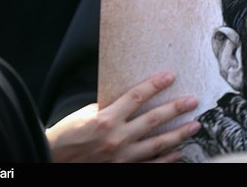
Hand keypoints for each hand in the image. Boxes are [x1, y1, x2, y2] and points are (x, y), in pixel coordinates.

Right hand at [46, 72, 200, 162]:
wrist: (51, 160)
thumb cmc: (67, 135)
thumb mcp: (86, 114)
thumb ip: (110, 108)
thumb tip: (132, 100)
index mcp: (106, 119)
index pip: (136, 97)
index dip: (155, 85)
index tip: (170, 76)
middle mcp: (116, 138)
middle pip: (153, 119)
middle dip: (176, 109)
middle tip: (193, 101)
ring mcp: (121, 157)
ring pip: (157, 144)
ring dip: (178, 134)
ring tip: (195, 125)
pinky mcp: (123, 170)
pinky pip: (151, 165)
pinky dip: (167, 159)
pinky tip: (180, 152)